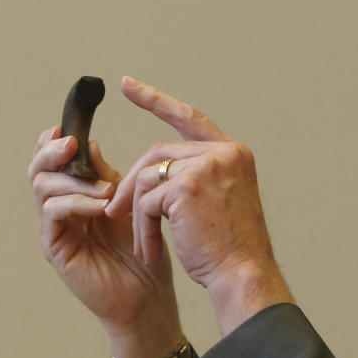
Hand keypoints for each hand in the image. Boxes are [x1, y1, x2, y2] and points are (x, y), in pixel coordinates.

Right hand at [28, 127, 179, 339]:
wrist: (148, 294)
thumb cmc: (144, 250)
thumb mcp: (129, 203)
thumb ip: (109, 176)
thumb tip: (89, 142)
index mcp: (77, 194)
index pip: (55, 161)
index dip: (54, 141)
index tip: (68, 126)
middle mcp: (60, 209)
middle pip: (39, 169)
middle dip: (52, 151)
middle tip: (71, 143)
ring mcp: (55, 229)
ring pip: (42, 187)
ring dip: (73, 180)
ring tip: (106, 188)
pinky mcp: (55, 248)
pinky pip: (53, 214)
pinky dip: (75, 203)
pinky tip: (99, 205)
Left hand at [105, 77, 292, 332]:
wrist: (244, 273)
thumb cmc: (231, 248)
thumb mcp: (221, 201)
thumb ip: (197, 176)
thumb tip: (151, 172)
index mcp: (234, 153)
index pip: (189, 117)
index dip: (155, 101)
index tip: (127, 84)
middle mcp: (224, 152)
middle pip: (159, 153)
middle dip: (133, 183)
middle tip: (113, 209)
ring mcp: (206, 166)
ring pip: (147, 177)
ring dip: (136, 211)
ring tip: (141, 241)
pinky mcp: (186, 186)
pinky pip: (145, 199)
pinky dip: (141, 226)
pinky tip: (150, 248)